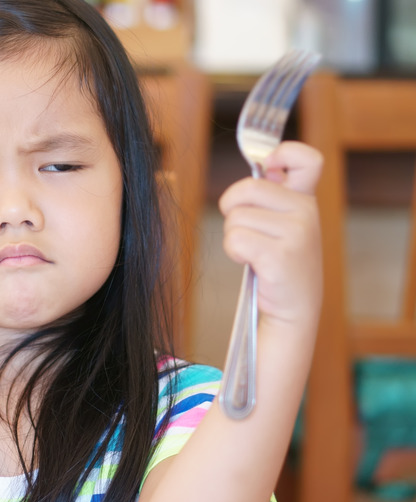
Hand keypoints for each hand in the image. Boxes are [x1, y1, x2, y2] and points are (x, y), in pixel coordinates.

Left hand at [219, 141, 322, 326]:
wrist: (293, 309)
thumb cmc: (280, 263)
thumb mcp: (285, 224)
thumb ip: (275, 195)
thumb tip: (266, 163)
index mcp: (306, 199)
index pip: (308, 159)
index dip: (283, 153)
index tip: (269, 166)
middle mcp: (306, 211)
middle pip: (246, 188)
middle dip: (232, 208)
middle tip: (246, 229)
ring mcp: (296, 233)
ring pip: (235, 218)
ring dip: (234, 236)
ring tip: (255, 252)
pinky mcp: (280, 255)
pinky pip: (235, 239)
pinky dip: (234, 252)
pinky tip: (252, 263)